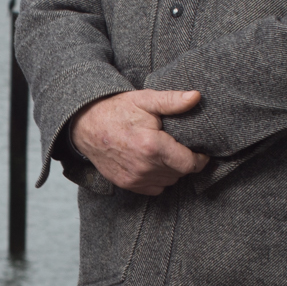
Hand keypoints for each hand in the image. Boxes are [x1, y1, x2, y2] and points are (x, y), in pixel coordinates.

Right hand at [70, 89, 208, 194]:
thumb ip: (172, 101)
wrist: (85, 125)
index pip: (189, 164)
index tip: (201, 151)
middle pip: (180, 173)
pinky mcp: (127, 184)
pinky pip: (155, 188)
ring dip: (172, 170)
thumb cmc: (116, 110)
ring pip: (169, 181)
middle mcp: (144, 167)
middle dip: (185, 161)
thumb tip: (196, 97)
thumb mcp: (145, 99)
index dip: (200, 159)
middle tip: (180, 146)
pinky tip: (153, 162)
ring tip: (166, 153)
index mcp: (152, 146)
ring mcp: (134, 178)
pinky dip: (158, 178)